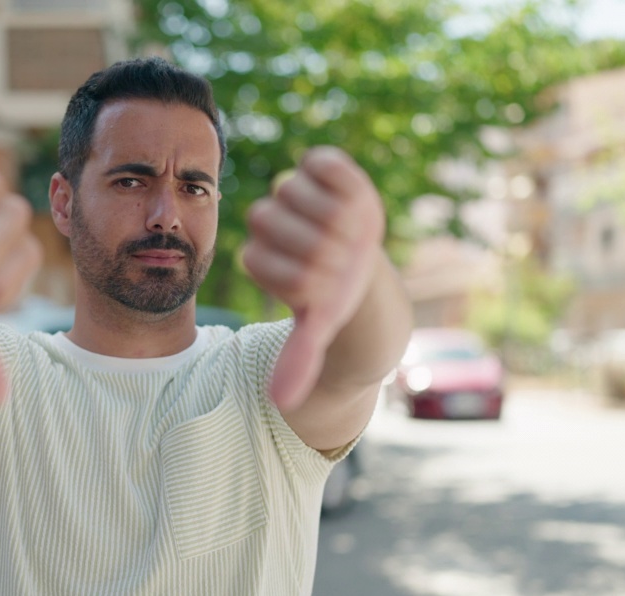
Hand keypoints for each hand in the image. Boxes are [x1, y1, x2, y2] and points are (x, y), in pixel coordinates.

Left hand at [242, 146, 385, 410]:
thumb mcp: (319, 328)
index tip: (321, 288)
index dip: (298, 278)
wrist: (366, 263)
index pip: (258, 260)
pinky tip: (354, 202)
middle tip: (339, 261)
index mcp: (260, 258)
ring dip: (329, 217)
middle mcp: (269, 221)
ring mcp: (293, 191)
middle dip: (314, 248)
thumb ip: (299, 357)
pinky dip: (342, 181)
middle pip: (269, 221)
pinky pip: (323, 163)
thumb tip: (281, 402)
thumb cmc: (337, 298)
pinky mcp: (321, 166)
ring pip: (293, 191)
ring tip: (347, 235)